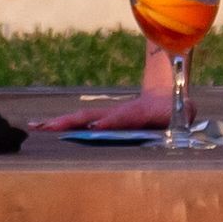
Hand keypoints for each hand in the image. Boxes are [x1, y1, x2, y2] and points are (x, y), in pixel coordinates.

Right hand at [27, 92, 182, 132]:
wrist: (167, 94)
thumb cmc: (177, 111)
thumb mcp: (182, 112)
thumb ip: (180, 115)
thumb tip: (184, 115)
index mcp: (140, 113)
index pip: (122, 118)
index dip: (111, 122)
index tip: (96, 127)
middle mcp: (119, 112)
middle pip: (93, 115)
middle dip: (73, 122)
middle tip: (50, 127)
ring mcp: (109, 114)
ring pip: (83, 116)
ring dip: (60, 122)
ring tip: (38, 126)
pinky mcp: (104, 118)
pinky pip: (82, 120)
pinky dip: (62, 124)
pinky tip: (43, 126)